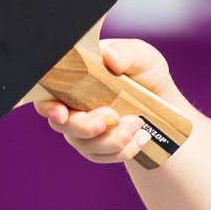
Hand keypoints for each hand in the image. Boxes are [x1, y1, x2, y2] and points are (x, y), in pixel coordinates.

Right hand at [36, 38, 185, 164]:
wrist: (163, 102)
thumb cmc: (145, 73)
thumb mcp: (142, 57)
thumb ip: (127, 53)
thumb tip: (111, 57)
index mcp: (75, 78)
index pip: (47, 95)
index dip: (48, 107)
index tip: (61, 113)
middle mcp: (72, 105)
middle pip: (62, 124)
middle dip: (87, 126)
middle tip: (114, 118)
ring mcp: (83, 128)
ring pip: (84, 144)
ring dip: (112, 139)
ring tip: (138, 123)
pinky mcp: (98, 147)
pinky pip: (103, 157)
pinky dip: (124, 150)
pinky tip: (141, 138)